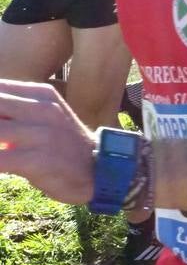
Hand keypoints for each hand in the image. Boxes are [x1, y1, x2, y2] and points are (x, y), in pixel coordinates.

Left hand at [0, 80, 95, 204]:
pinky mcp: (38, 160)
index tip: (0, 119)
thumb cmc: (63, 143)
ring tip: (0, 144)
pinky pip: (0, 160)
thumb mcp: (46, 114)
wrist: (99, 170)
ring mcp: (42, 134)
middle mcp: (43, 109)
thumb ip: (15, 109)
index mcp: (42, 94)